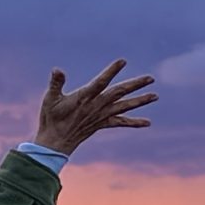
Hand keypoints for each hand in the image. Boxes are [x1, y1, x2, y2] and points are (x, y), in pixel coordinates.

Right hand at [34, 58, 155, 154]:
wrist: (55, 143)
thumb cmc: (51, 118)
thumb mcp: (49, 99)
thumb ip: (56, 83)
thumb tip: (57, 69)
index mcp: (84, 97)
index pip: (100, 82)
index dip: (111, 72)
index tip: (123, 61)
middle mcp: (96, 106)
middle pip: (119, 93)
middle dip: (135, 85)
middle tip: (150, 78)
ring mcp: (101, 115)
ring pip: (124, 106)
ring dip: (140, 101)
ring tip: (155, 96)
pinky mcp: (102, 123)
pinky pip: (120, 122)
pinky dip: (134, 122)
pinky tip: (147, 122)